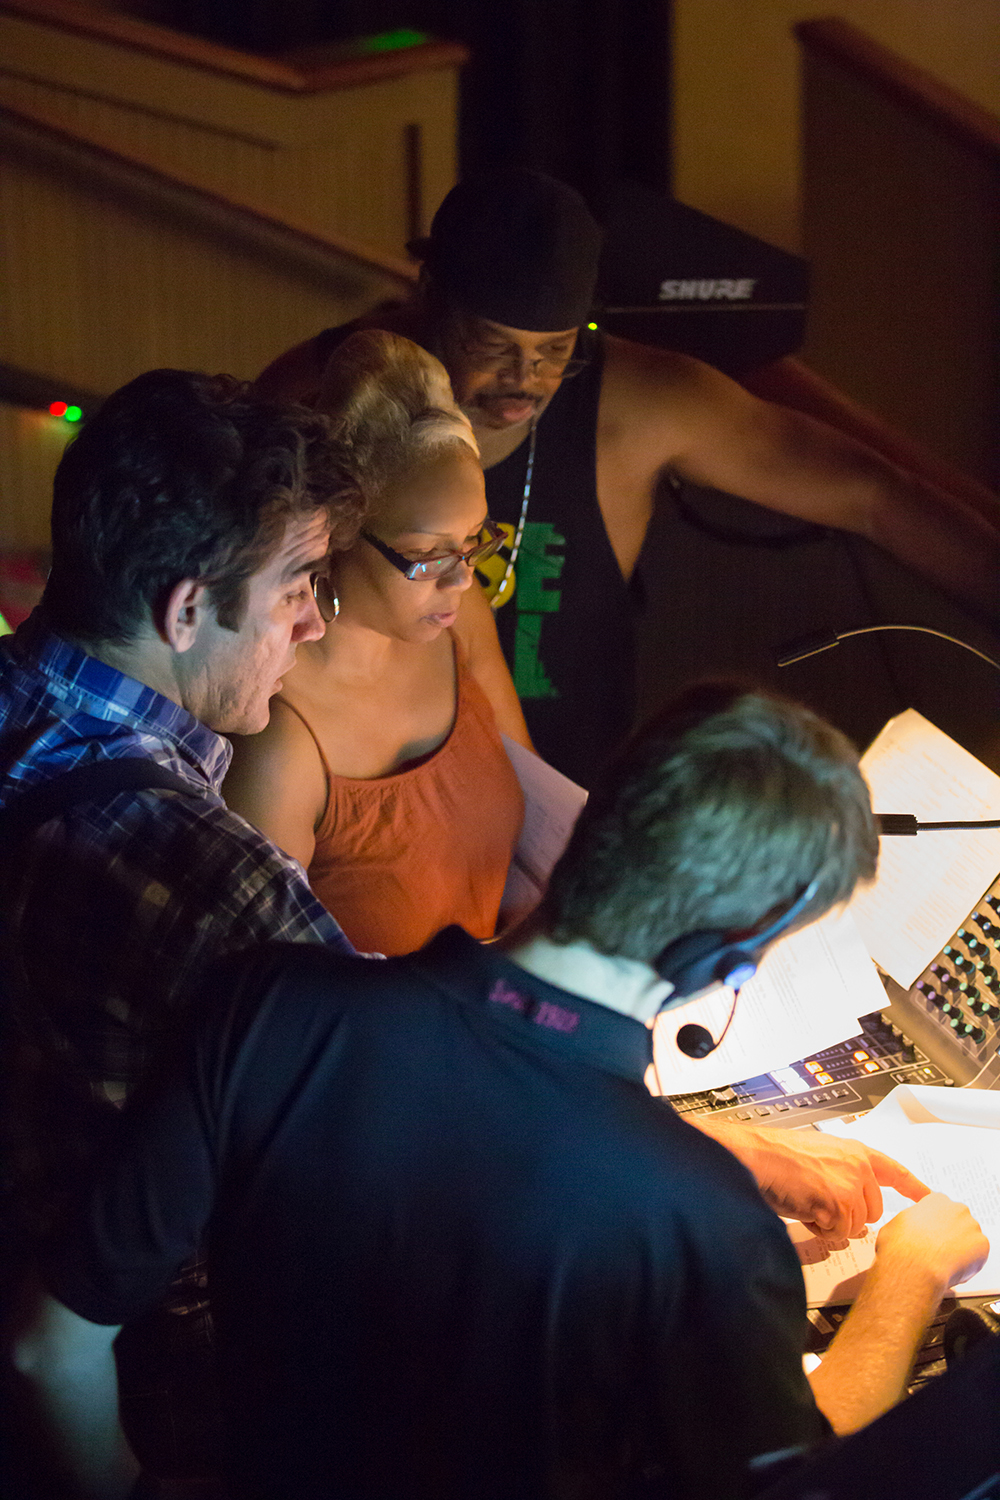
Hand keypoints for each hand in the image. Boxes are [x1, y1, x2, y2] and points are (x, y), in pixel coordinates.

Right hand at [700, 1121, 927, 1236]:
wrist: (756, 1158)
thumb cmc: (777, 1156)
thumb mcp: (819, 1156)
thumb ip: (843, 1173)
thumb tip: (852, 1200)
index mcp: (854, 1151)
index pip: (893, 1170)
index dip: (913, 1186)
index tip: (928, 1197)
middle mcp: (858, 1166)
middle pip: (873, 1211)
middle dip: (849, 1216)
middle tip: (821, 1203)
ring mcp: (850, 1185)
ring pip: (855, 1226)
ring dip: (832, 1223)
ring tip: (808, 1203)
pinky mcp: (839, 1205)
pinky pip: (838, 1234)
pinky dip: (820, 1229)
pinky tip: (805, 1210)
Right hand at [876, 1191, 988, 1292]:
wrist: (913, 1265)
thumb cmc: (901, 1245)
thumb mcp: (897, 1223)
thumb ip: (911, 1222)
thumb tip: (909, 1229)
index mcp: (936, 1199)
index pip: (943, 1209)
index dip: (937, 1225)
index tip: (933, 1235)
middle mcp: (957, 1208)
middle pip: (959, 1223)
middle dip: (951, 1236)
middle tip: (938, 1251)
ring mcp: (971, 1226)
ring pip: (970, 1239)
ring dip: (961, 1249)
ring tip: (944, 1263)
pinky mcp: (982, 1245)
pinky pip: (979, 1255)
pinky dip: (970, 1263)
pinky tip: (953, 1268)